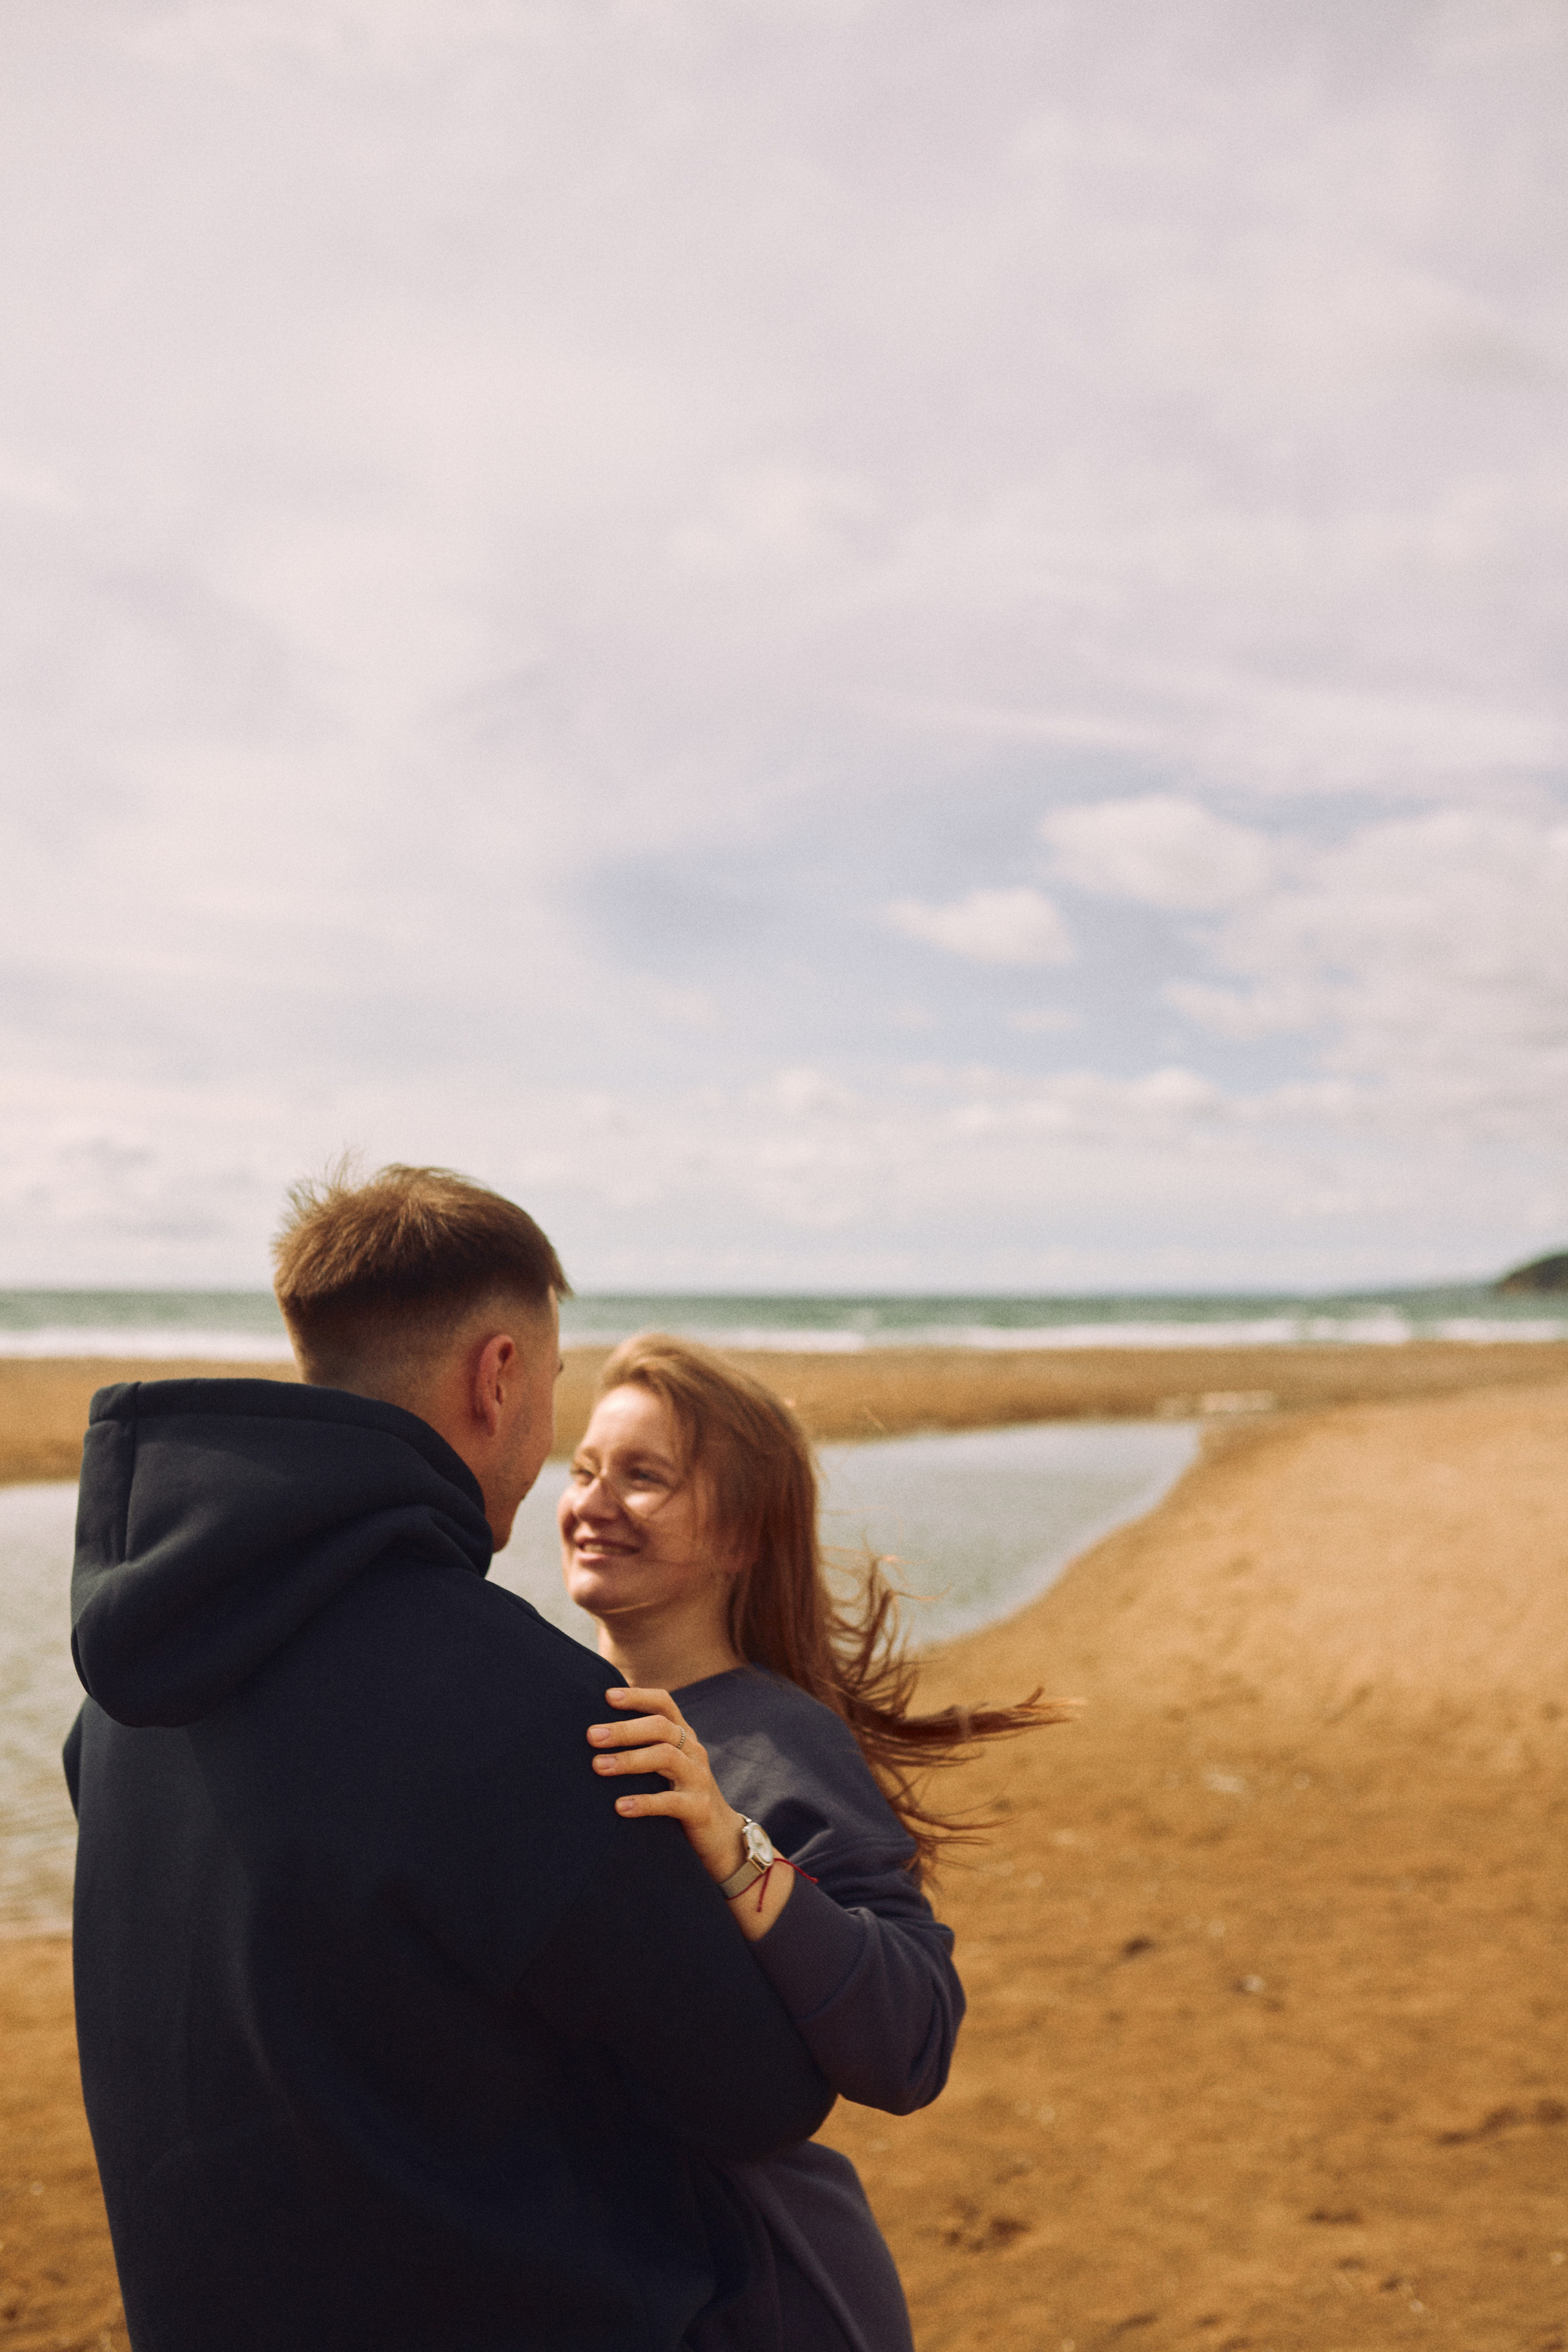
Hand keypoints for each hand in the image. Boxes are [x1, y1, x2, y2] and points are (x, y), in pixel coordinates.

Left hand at [587, 1687, 748, 1885]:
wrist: (720, 1836)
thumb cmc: (680, 1794)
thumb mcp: (667, 1765)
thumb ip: (643, 1747)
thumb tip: (597, 1734)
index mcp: (683, 1736)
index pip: (664, 1704)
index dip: (638, 1696)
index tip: (607, 1696)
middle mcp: (693, 1751)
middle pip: (661, 1727)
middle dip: (625, 1729)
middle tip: (591, 1735)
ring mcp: (698, 1778)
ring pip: (665, 1757)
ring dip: (630, 1760)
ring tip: (599, 1765)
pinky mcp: (699, 1808)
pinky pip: (670, 1802)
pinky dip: (644, 1802)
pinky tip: (620, 1807)